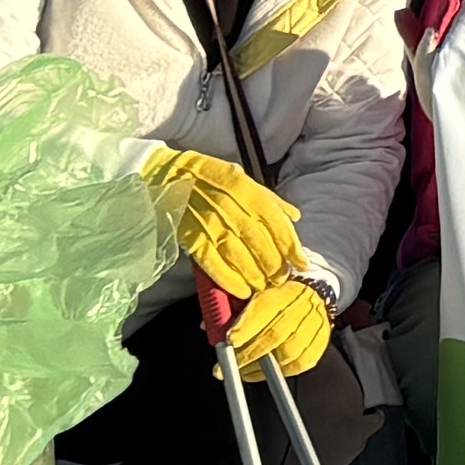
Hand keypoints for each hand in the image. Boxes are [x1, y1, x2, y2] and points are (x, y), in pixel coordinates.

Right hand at [142, 143, 304, 304]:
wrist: (163, 174)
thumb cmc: (207, 176)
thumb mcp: (241, 178)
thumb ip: (269, 199)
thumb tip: (296, 216)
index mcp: (244, 187)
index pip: (274, 219)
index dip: (289, 243)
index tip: (301, 262)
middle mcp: (229, 204)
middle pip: (258, 240)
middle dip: (273, 264)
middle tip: (283, 281)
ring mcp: (207, 220)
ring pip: (237, 253)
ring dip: (254, 274)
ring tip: (265, 288)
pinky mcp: (189, 235)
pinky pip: (211, 261)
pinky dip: (227, 278)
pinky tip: (240, 290)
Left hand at [213, 269, 333, 379]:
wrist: (314, 292)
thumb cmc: (278, 295)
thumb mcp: (255, 292)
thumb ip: (232, 307)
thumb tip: (207, 324)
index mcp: (281, 291)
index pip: (263, 309)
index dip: (246, 327)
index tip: (230, 340)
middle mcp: (300, 307)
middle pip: (275, 334)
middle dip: (248, 355)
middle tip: (226, 368)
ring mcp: (313, 326)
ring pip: (289, 352)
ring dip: (262, 368)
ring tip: (243, 373)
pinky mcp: (320, 342)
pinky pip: (302, 363)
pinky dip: (282, 371)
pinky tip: (266, 373)